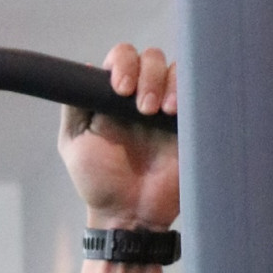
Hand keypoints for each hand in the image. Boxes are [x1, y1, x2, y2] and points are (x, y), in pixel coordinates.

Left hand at [59, 41, 178, 230]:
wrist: (129, 214)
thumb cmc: (98, 183)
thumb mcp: (74, 143)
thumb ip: (74, 106)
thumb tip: (85, 68)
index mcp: (114, 96)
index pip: (122, 58)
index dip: (122, 64)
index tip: (120, 89)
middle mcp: (142, 96)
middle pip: (151, 58)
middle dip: (147, 75)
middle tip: (142, 107)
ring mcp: (168, 108)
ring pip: (176, 70)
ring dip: (168, 84)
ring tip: (161, 112)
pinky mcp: (190, 123)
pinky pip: (198, 93)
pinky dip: (190, 93)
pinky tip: (177, 114)